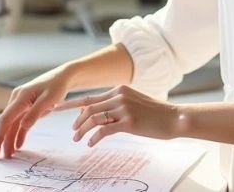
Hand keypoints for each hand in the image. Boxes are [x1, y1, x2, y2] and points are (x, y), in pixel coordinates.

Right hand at [0, 67, 72, 159]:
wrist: (62, 77)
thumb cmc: (57, 86)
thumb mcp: (49, 99)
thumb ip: (35, 112)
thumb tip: (23, 126)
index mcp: (20, 97)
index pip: (5, 120)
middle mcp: (17, 99)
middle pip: (6, 123)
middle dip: (1, 141)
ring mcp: (21, 103)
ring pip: (12, 124)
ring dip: (10, 139)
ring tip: (9, 155)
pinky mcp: (26, 106)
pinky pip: (20, 122)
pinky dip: (18, 133)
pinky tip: (18, 145)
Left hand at [55, 85, 180, 146]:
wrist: (175, 118)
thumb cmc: (156, 113)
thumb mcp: (134, 103)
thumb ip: (116, 104)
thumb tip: (96, 112)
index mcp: (119, 90)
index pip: (90, 98)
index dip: (72, 105)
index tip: (58, 108)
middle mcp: (119, 96)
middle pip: (88, 108)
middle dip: (76, 121)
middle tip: (72, 132)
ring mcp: (123, 109)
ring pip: (93, 119)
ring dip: (82, 130)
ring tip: (78, 139)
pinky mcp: (129, 122)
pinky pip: (104, 130)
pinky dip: (94, 137)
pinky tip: (91, 144)